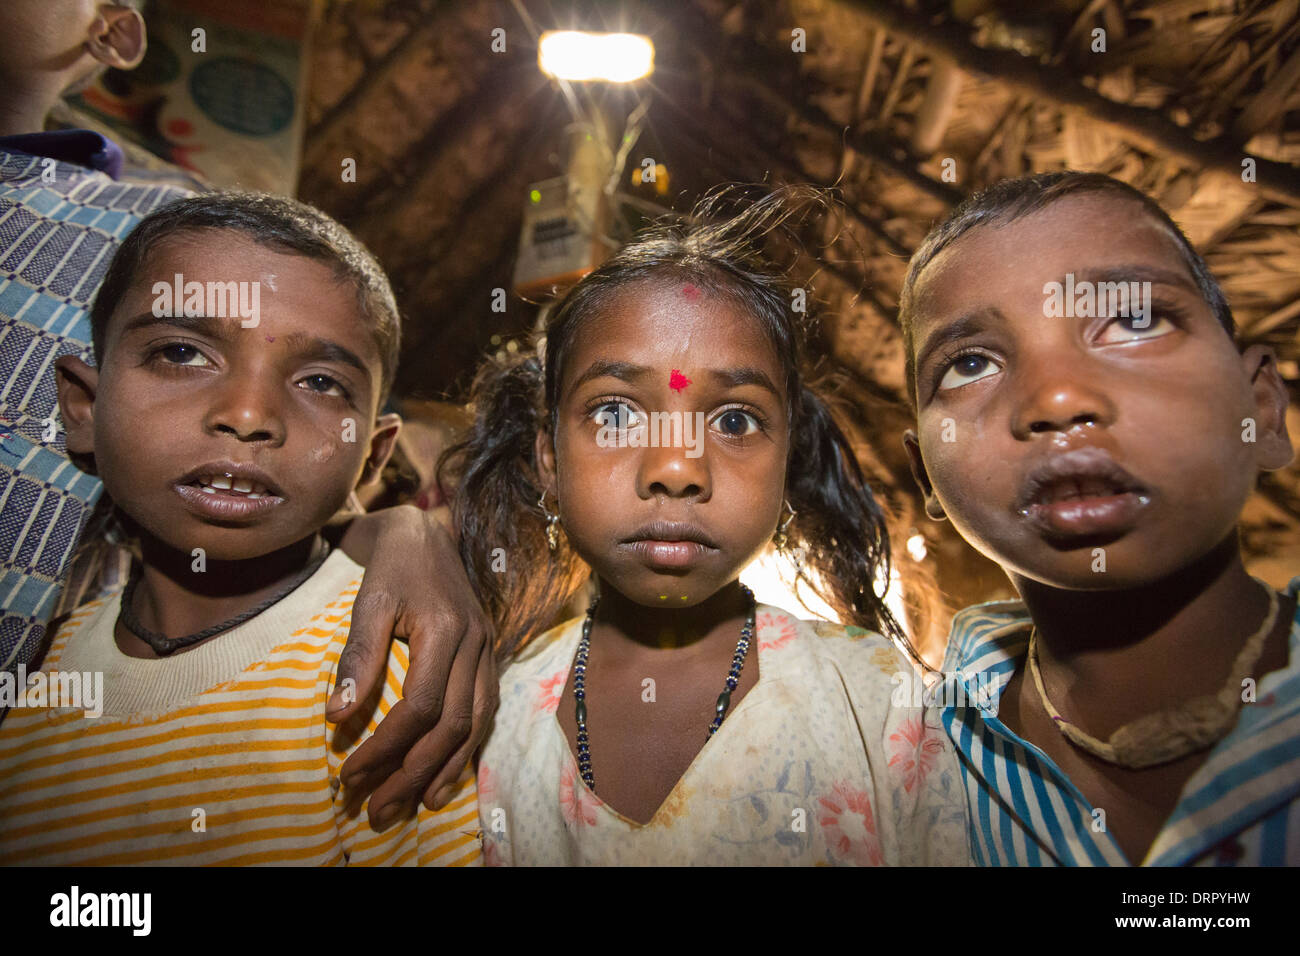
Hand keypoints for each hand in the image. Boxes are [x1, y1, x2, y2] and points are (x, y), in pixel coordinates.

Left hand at [328, 505, 497, 827]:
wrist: (424, 532)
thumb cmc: (390, 565)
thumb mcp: (366, 603)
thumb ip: (355, 658)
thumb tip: (336, 717)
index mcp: (447, 629)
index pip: (420, 706)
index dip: (385, 747)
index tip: (349, 774)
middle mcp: (476, 644)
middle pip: (452, 726)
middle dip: (413, 774)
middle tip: (376, 809)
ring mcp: (487, 651)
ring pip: (476, 724)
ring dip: (445, 770)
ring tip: (415, 805)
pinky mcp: (487, 656)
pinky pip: (485, 711)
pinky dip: (466, 748)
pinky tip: (445, 775)